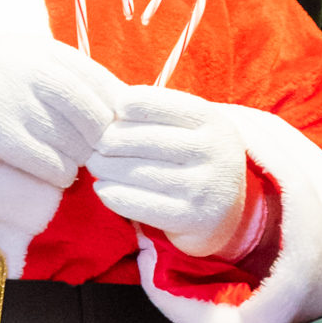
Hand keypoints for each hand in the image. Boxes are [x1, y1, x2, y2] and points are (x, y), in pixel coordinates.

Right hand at [0, 36, 122, 185]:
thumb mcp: (27, 64)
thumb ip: (67, 76)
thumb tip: (122, 106)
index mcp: (41, 50)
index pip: (97, 79)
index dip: (114, 108)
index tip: (118, 127)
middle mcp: (29, 70)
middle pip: (89, 111)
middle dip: (100, 138)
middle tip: (99, 152)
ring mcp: (12, 100)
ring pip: (71, 140)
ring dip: (80, 158)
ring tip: (74, 162)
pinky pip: (47, 160)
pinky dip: (60, 173)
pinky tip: (57, 173)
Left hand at [91, 83, 255, 259]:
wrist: (228, 212)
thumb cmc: (194, 159)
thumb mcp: (192, 129)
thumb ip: (158, 115)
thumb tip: (106, 109)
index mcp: (212, 121)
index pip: (161, 105)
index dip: (131, 104)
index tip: (115, 109)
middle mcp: (213, 152)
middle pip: (145, 139)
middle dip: (110, 139)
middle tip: (94, 143)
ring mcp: (204, 187)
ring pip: (138, 172)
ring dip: (106, 167)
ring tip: (94, 164)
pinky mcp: (191, 218)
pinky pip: (141, 204)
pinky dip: (114, 195)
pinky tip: (102, 188)